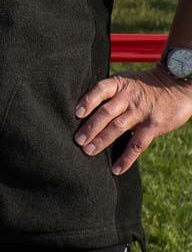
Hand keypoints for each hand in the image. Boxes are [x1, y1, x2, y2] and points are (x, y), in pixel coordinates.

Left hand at [74, 67, 191, 173]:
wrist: (176, 87)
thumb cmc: (143, 86)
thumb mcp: (125, 82)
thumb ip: (109, 93)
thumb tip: (84, 111)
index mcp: (119, 85)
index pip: (100, 90)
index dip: (88, 101)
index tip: (76, 113)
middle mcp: (128, 97)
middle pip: (106, 112)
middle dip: (90, 127)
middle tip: (77, 140)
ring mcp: (141, 112)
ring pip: (118, 127)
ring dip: (102, 140)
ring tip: (88, 151)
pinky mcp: (153, 126)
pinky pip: (137, 144)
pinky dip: (126, 158)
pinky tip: (116, 169)